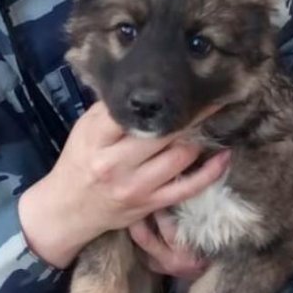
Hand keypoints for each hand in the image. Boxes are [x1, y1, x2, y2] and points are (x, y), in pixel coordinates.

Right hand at [19, 102, 228, 268]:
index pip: (132, 112)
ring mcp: (136, 186)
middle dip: (190, 114)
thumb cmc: (78, 163)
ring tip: (207, 124)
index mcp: (97, 139)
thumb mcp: (84, 130)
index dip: (160, 97)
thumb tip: (144, 86)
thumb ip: (111, 110)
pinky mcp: (151, 204)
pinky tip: (224, 156)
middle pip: (164, 132)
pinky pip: (190, 187)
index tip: (181, 83)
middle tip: (208, 99)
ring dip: (199, 138)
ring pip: (181, 156)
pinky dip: (212, 171)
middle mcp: (116, 164)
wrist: (68, 209)